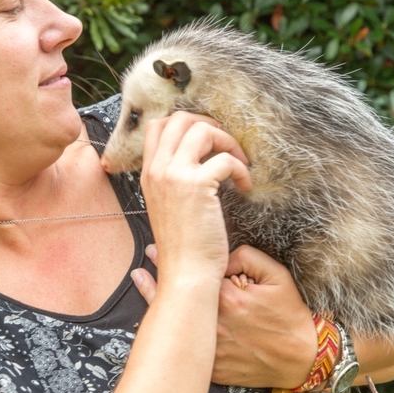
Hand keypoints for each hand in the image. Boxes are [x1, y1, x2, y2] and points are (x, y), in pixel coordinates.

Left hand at [132, 243, 315, 388]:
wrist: (302, 359)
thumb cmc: (290, 316)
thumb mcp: (277, 277)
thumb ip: (247, 257)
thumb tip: (219, 256)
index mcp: (228, 298)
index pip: (195, 273)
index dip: (180, 260)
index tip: (162, 248)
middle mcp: (215, 323)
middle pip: (178, 298)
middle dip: (160, 275)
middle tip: (147, 259)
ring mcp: (211, 348)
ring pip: (176, 325)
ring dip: (157, 302)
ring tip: (140, 280)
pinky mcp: (212, 368)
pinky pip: (185, 350)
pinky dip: (170, 336)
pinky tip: (156, 322)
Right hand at [138, 113, 250, 285]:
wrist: (186, 273)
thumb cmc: (183, 247)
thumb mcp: (167, 207)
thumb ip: (173, 182)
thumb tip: (197, 162)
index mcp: (149, 175)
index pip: (157, 127)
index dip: (186, 125)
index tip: (207, 141)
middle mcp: (157, 170)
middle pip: (179, 120)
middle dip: (208, 125)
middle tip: (225, 145)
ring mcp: (174, 175)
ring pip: (201, 130)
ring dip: (227, 142)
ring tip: (238, 164)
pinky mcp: (197, 185)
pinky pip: (225, 159)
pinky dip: (240, 169)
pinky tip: (244, 185)